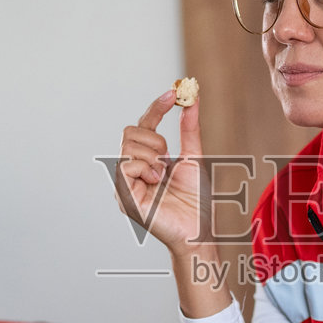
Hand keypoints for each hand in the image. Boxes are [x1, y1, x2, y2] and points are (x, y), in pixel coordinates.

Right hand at [114, 90, 207, 254]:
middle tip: (169, 158)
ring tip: (164, 177)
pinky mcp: (123, 196)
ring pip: (128, 146)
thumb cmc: (196, 201)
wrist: (199, 230)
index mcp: (147, 159)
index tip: (173, 92)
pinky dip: (147, 169)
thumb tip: (191, 99)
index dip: (156, 107)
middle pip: (130, 131)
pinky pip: (126, 166)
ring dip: (154, 157)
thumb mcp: (194, 157)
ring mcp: (125, 183)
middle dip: (155, 139)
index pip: (144, 125)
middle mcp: (132, 169)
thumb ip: (189, 129)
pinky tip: (157, 183)